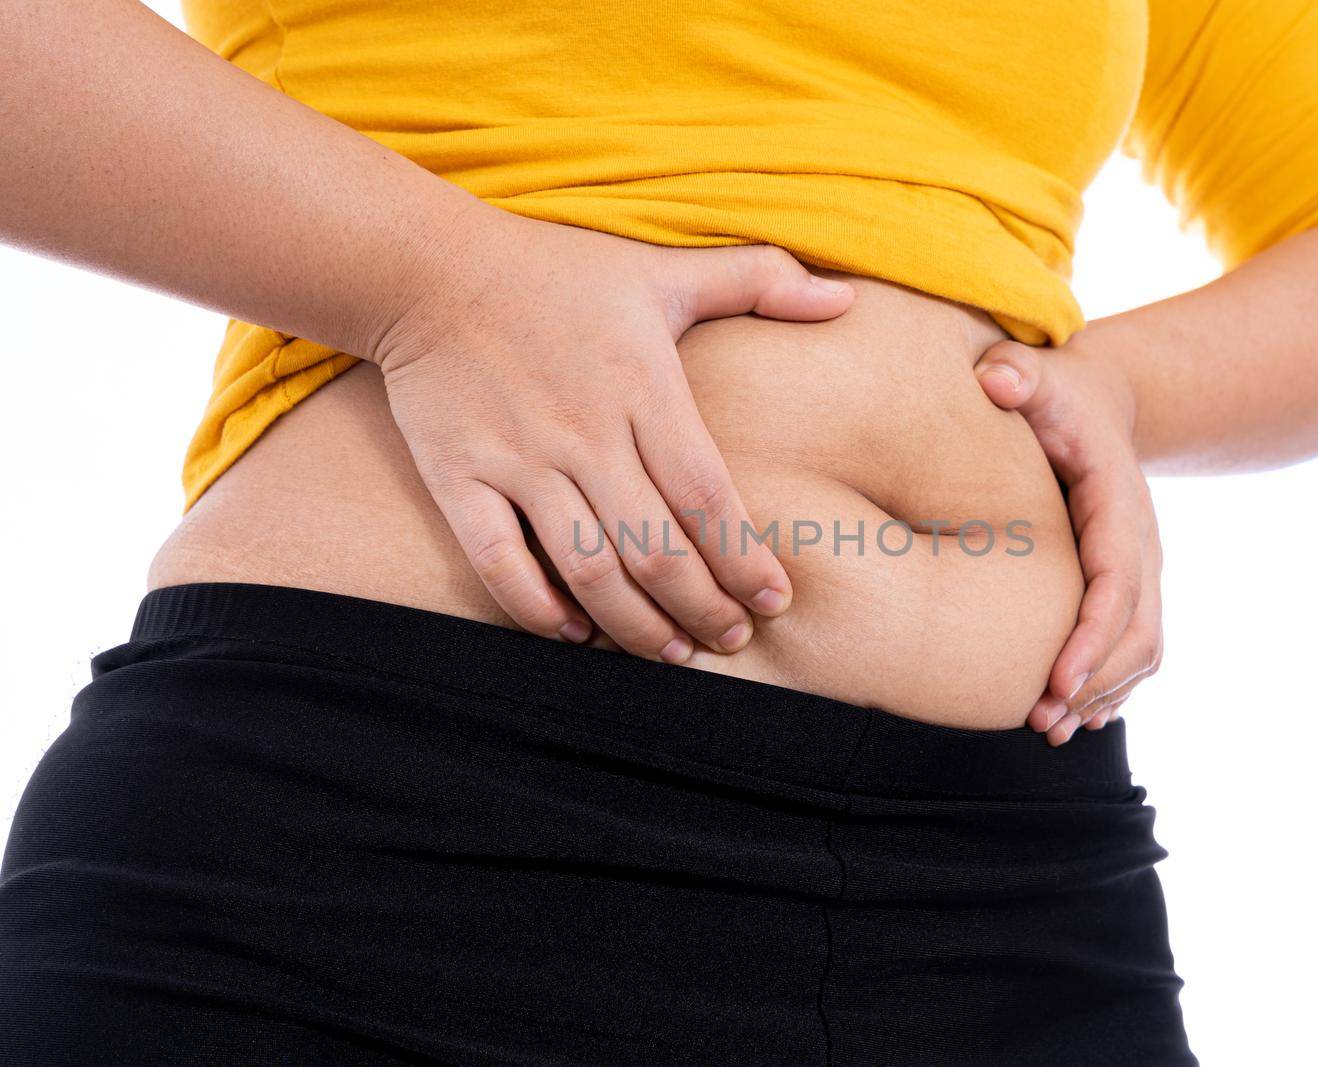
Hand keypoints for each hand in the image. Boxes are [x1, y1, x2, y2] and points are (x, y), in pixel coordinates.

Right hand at [371, 205, 853, 662]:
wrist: (426, 269)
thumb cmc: (556, 273)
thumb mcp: (662, 268)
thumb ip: (759, 281)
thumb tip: (845, 297)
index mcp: (641, 387)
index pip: (706, 495)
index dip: (744, 558)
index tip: (776, 598)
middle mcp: (583, 431)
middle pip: (655, 548)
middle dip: (703, 608)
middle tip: (733, 638)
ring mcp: (517, 459)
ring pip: (586, 568)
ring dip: (635, 624)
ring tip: (673, 652)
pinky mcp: (457, 478)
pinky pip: (499, 562)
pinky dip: (536, 608)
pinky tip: (574, 630)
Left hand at [975, 334, 1162, 744]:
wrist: (1101, 404)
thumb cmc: (1059, 397)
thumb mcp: (1040, 376)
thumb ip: (1018, 375)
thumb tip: (996, 380)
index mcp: (1119, 507)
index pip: (1116, 583)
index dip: (1092, 637)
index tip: (1058, 681)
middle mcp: (1141, 546)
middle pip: (1139, 633)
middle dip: (1096, 683)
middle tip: (1040, 720)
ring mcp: (1140, 570)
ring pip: (1143, 650)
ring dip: (1103, 696)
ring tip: (1049, 730)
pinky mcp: (1126, 586)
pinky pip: (1133, 649)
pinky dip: (1110, 688)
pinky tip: (1073, 719)